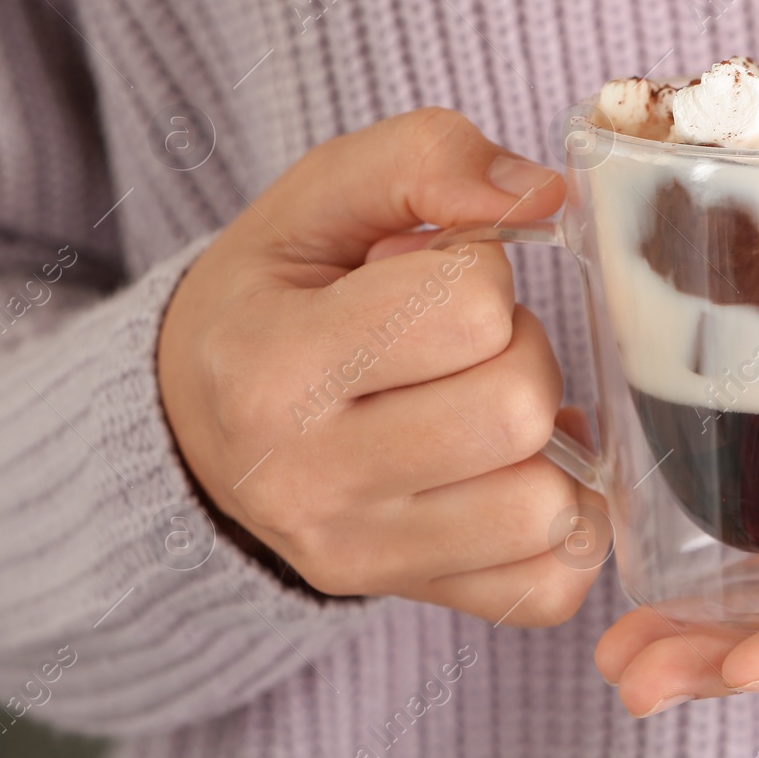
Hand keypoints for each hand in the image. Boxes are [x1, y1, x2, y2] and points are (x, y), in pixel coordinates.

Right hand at [159, 108, 598, 624]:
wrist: (197, 427)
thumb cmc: (272, 300)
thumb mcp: (319, 200)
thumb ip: (425, 159)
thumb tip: (544, 195)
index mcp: (274, 368)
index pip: (469, 308)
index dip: (482, 273)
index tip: (436, 278)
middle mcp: (307, 480)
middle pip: (517, 411)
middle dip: (524, 355)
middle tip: (474, 348)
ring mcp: (358, 554)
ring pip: (547, 509)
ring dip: (546, 446)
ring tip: (488, 412)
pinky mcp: (407, 597)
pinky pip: (549, 588)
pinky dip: (561, 530)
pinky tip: (514, 477)